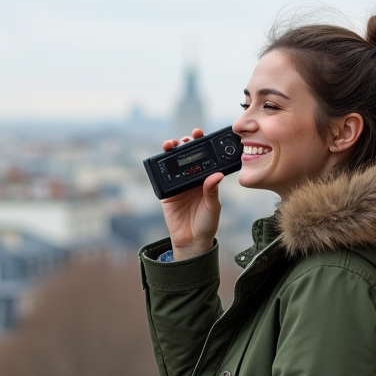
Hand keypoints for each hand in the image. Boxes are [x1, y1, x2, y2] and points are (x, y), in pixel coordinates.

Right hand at [159, 128, 222, 259]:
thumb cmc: (207, 224)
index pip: (203, 157)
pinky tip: (161, 160)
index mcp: (204, 179)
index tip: (200, 135)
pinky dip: (159, 169)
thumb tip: (216, 175)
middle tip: (186, 139)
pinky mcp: (166, 193)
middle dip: (184, 144)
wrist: (192, 241)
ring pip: (172, 163)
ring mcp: (177, 185)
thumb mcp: (213, 207)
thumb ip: (212, 191)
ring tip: (171, 145)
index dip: (201, 145)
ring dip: (170, 152)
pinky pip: (161, 178)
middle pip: (186, 156)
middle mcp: (191, 179)